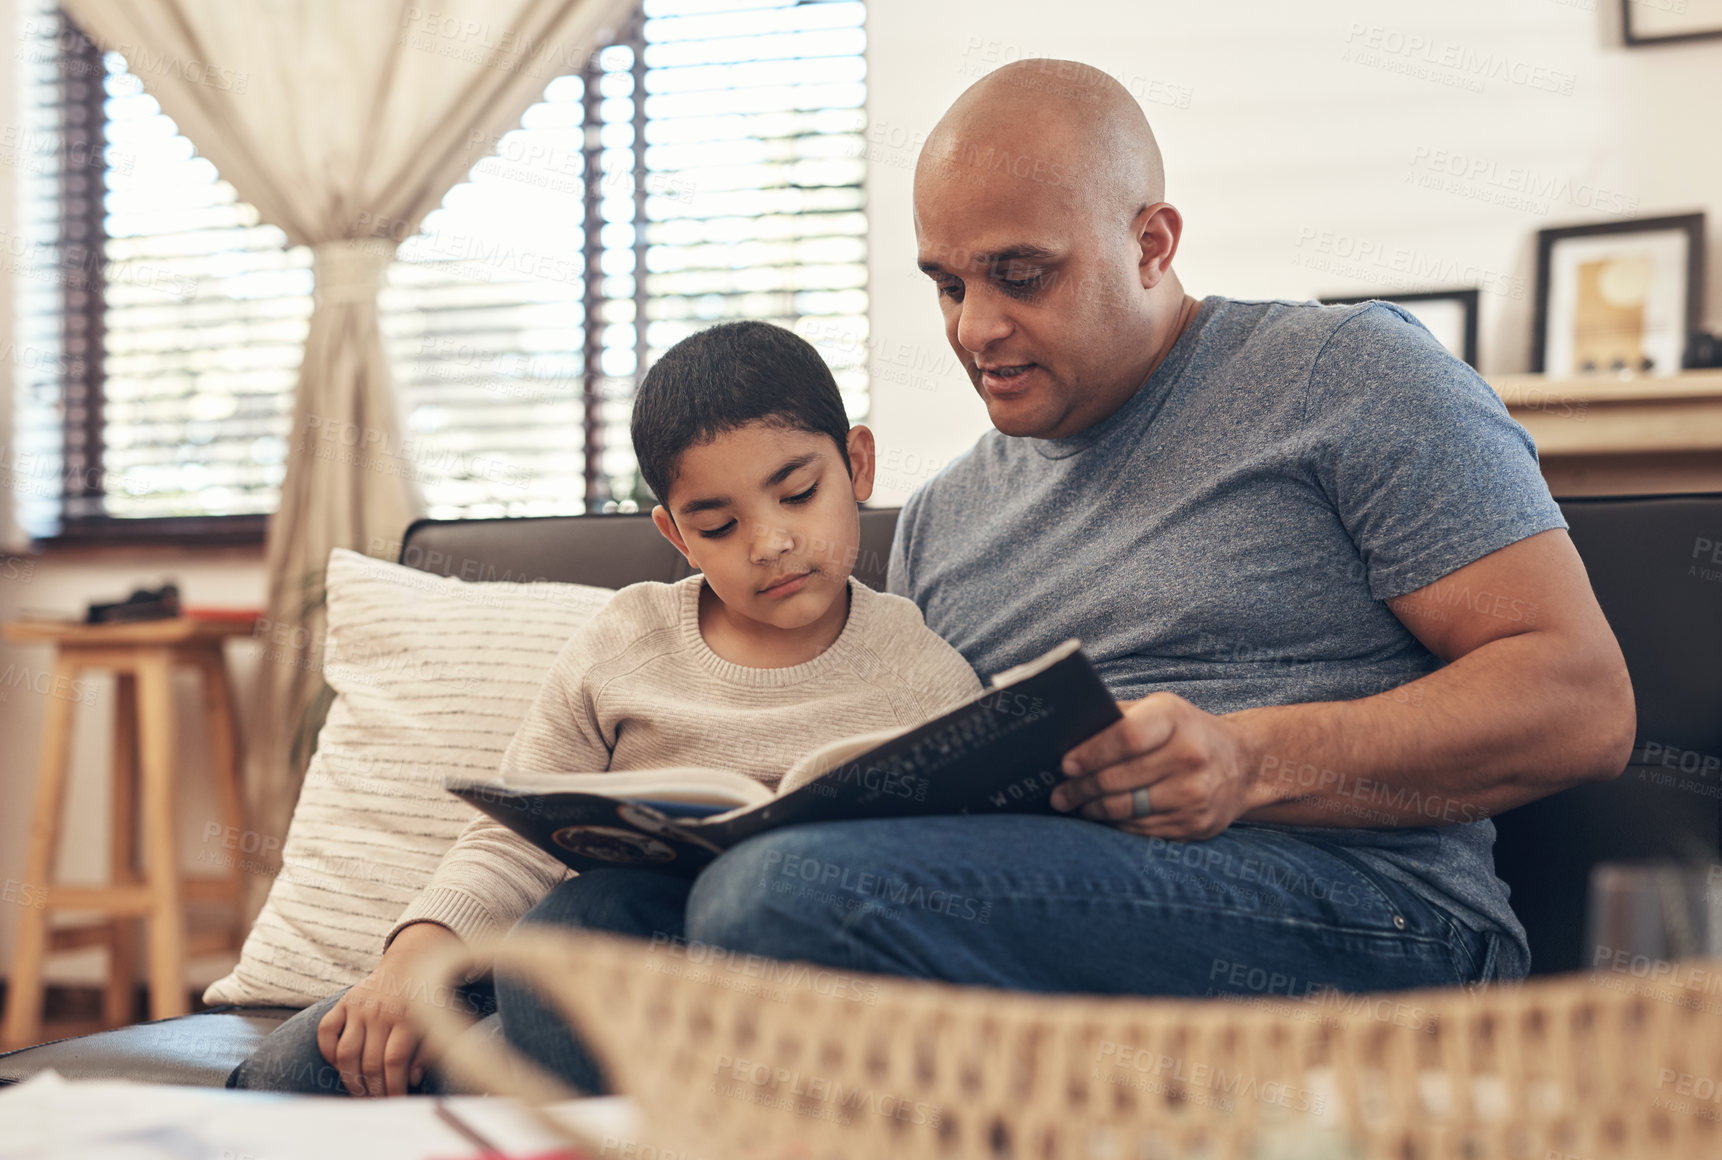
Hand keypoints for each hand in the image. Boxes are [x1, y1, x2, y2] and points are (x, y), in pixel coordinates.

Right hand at [317, 921, 459, 1096]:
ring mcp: (359, 1006)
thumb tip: (411, 1080)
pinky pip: (326, 1031)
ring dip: (351, 1079)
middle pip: (370, 1061)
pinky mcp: (343, 1002)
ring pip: (347, 1052)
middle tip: (376, 1102)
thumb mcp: (432, 1022)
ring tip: (359, 1092)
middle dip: (374, 1089)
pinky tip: (339, 1064)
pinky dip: (328, 1052)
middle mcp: (381, 1011)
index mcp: (407, 1017)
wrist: (409, 963)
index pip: (394, 1061)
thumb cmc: (423, 1000)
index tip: (395, 1102)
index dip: (393, 1087)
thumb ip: (425, 1051)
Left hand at [1050, 692, 1254, 839]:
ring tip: (1076, 805)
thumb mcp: (1158, 710)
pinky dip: (1116, 825)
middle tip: (1059, 793)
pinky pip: (1141, 829)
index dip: (1092, 753)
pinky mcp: (1195, 825)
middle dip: (1081, 788)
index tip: (1065, 764)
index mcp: (1175, 719)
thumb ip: (1117, 718)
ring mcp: (1196, 795)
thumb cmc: (1184, 732)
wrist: (1242, 764)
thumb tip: (1066, 735)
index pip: (1127, 736)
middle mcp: (1190, 756)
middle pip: (1120, 779)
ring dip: (1093, 810)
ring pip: (1126, 810)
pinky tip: (1104, 817)